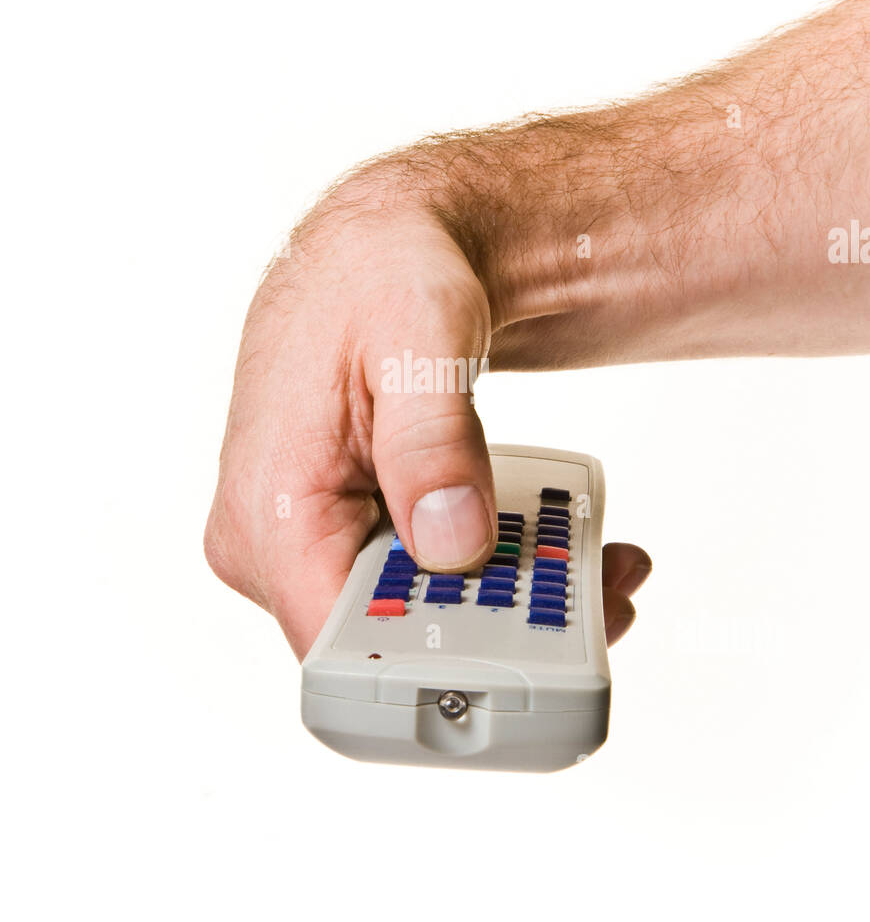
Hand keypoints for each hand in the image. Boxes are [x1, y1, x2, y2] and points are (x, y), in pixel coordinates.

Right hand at [204, 164, 649, 655]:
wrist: (371, 249)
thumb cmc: (381, 274)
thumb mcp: (417, 337)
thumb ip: (431, 442)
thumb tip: (451, 544)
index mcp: (271, 509)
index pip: (340, 648)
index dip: (434, 672)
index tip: (531, 657)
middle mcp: (272, 545)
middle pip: (390, 643)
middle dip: (501, 633)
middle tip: (599, 597)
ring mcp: (304, 546)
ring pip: (412, 620)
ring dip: (507, 604)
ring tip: (596, 564)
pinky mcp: (338, 537)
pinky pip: (416, 584)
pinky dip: (486, 572)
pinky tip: (555, 542)